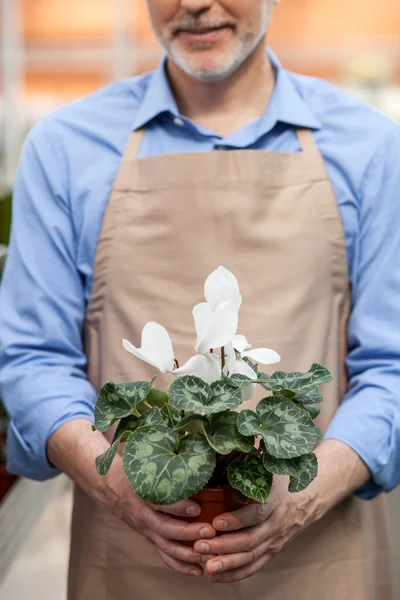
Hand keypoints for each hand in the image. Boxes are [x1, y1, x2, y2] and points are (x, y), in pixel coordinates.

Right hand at [47, 420, 215, 577]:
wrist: (105, 482)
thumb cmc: (131, 463)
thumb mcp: (140, 451)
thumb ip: (159, 442)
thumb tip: (187, 424)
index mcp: (139, 490)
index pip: (159, 502)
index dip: (177, 506)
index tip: (196, 507)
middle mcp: (141, 512)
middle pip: (164, 529)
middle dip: (188, 532)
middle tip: (210, 531)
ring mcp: (145, 526)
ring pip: (165, 546)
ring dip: (188, 552)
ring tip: (210, 553)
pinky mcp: (149, 535)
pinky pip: (163, 554)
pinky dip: (180, 564)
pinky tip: (199, 569)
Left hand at [194, 476, 314, 582]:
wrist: (307, 500)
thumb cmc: (280, 481)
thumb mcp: (268, 471)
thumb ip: (249, 468)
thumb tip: (223, 456)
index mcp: (274, 502)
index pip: (256, 514)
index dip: (236, 520)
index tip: (215, 522)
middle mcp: (276, 524)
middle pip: (250, 540)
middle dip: (223, 546)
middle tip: (200, 546)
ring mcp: (274, 541)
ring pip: (250, 557)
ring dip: (227, 564)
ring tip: (206, 566)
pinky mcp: (272, 552)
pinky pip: (253, 567)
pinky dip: (234, 574)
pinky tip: (215, 576)